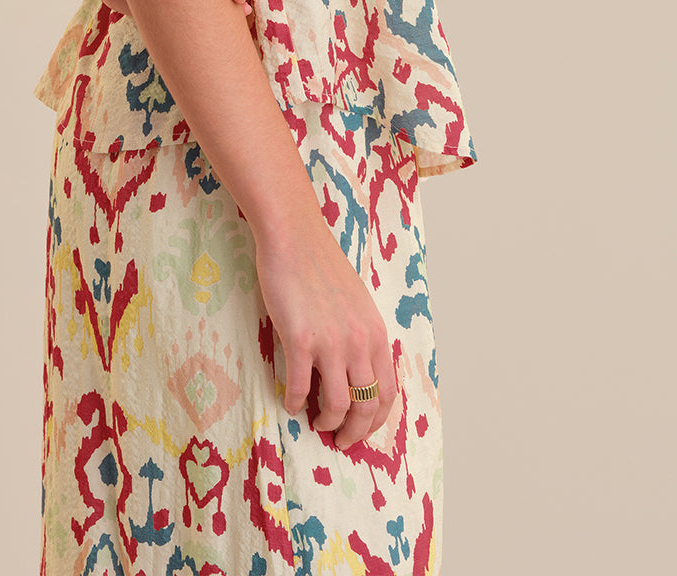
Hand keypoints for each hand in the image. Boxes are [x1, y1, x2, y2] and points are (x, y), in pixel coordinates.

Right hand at [254, 219, 397, 450]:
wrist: (295, 237)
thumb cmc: (322, 266)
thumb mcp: (357, 304)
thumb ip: (362, 336)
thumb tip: (357, 372)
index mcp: (376, 334)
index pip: (387, 393)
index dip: (376, 421)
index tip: (361, 431)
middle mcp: (359, 342)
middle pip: (366, 406)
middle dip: (353, 432)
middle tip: (340, 440)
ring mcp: (330, 342)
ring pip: (336, 404)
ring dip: (326, 422)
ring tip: (315, 422)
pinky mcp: (299, 339)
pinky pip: (298, 387)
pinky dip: (294, 402)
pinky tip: (289, 402)